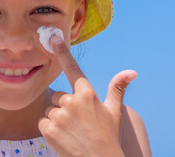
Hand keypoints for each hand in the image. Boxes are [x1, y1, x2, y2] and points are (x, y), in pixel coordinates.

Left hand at [38, 36, 136, 156]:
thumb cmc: (107, 136)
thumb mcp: (114, 112)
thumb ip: (117, 88)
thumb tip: (132, 72)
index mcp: (87, 94)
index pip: (73, 69)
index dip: (63, 52)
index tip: (54, 38)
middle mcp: (72, 101)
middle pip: (58, 97)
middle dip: (64, 107)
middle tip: (77, 122)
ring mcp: (59, 115)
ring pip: (50, 110)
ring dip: (56, 119)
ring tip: (71, 131)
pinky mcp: (49, 129)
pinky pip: (42, 122)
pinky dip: (49, 129)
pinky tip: (62, 137)